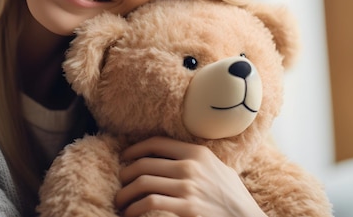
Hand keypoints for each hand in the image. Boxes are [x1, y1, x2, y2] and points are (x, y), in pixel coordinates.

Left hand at [115, 136, 266, 216]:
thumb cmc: (233, 197)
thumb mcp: (218, 168)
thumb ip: (196, 159)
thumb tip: (169, 154)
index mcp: (197, 153)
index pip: (156, 143)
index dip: (134, 149)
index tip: (124, 157)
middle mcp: (191, 166)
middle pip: (144, 164)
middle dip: (125, 174)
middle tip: (120, 183)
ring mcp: (189, 187)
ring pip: (143, 183)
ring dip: (125, 193)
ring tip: (120, 201)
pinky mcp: (187, 208)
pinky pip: (150, 203)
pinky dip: (134, 208)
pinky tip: (130, 213)